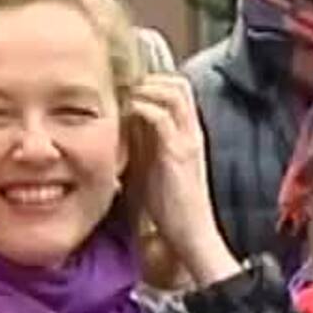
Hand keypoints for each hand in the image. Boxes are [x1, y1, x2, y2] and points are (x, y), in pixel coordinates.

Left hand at [130, 74, 239, 284]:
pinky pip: (161, 116)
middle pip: (179, 83)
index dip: (153, 82)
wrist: (190, 233)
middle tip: (123, 90)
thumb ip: (142, 144)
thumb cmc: (169, 205)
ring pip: (173, 92)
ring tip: (123, 98)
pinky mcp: (178, 151)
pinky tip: (124, 114)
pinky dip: (141, 107)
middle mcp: (192, 131)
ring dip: (145, 89)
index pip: (178, 89)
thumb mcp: (153, 165)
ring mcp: (188, 139)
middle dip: (149, 79)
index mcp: (188, 134)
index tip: (127, 89)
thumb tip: (120, 125)